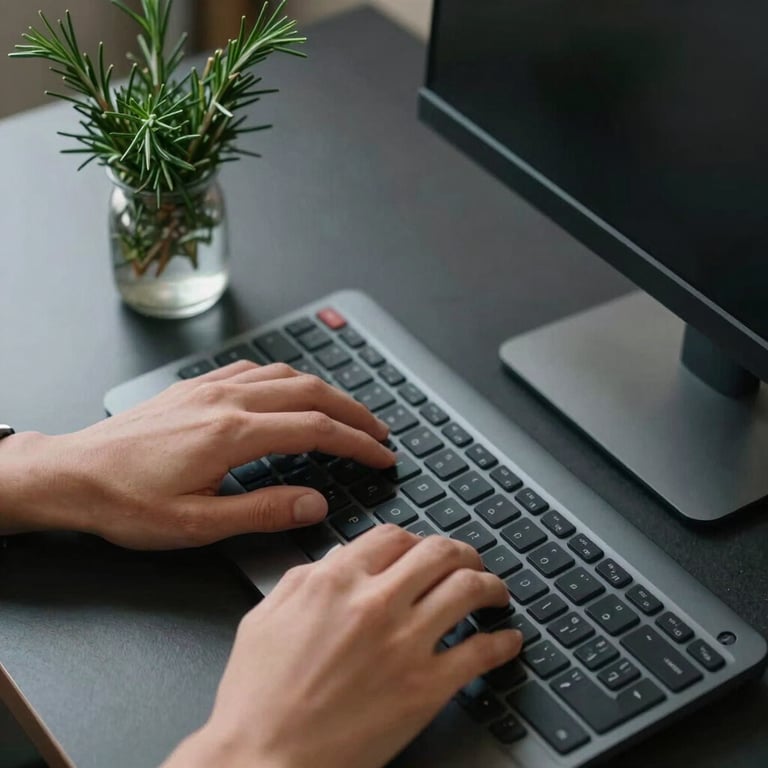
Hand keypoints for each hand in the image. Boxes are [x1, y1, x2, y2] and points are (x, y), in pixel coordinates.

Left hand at [0, 361, 393, 547]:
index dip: (357, 443)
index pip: (316, 430)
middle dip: (353, 411)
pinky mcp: (195, 388)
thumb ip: (263, 511)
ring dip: (324, 391)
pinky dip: (285, 377)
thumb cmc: (126, 503)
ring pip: (285, 375)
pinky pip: (253, 369)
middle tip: (380, 431)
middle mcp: (226, 401)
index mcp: (232, 434)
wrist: (71, 474)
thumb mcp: (196, 524)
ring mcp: (210, 388)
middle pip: (310, 393)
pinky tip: (290, 389)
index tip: (382, 456)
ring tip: (346, 411)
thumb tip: (315, 503)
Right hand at [163, 525, 522, 767]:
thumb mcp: (266, 618)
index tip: (423, 550)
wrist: (262, 761)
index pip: (392, 537)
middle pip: (439, 553)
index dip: (415, 539)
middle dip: (462, 552)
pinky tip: (507, 641)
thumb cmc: (256, 698)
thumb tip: (338, 558)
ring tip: (496, 592)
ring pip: (467, 590)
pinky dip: (503, 642)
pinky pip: (481, 652)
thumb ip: (304, 579)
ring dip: (490, 586)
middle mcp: (375, 602)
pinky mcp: (425, 688)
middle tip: (470, 562)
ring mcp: (404, 643)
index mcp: (335, 582)